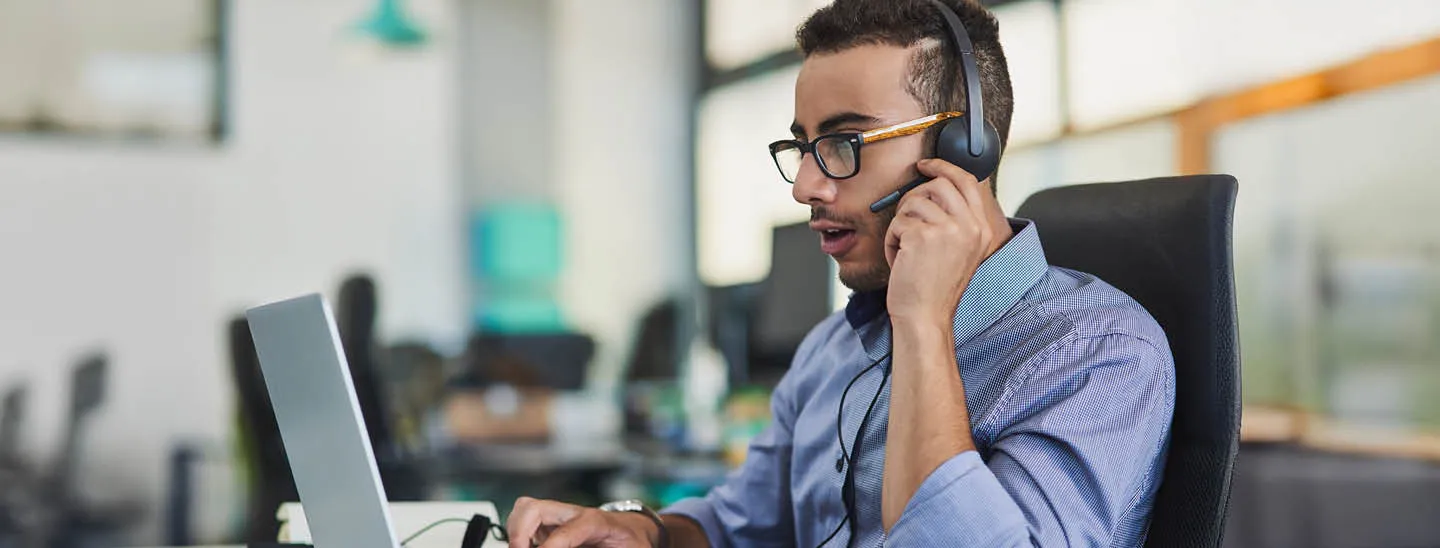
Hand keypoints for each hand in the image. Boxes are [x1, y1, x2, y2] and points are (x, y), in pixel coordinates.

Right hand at [506, 497, 659, 547]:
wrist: (635, 530)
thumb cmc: (631, 542)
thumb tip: (570, 546)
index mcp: (595, 522)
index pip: (564, 534)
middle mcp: (574, 513)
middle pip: (533, 507)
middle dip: (518, 533)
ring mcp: (561, 515)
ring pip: (524, 509)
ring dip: (515, 531)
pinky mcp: (553, 522)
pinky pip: (525, 520)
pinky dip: (519, 535)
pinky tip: (528, 546)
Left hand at [883, 159, 1011, 325]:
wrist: (925, 316)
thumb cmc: (934, 287)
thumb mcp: (958, 250)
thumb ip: (955, 220)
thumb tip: (932, 185)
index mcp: (982, 228)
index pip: (967, 181)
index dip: (944, 167)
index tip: (925, 165)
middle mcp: (970, 226)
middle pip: (938, 184)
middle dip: (914, 196)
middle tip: (905, 218)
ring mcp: (948, 229)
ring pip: (913, 202)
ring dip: (900, 224)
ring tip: (905, 249)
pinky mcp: (922, 236)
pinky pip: (897, 222)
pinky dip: (891, 240)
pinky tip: (899, 259)